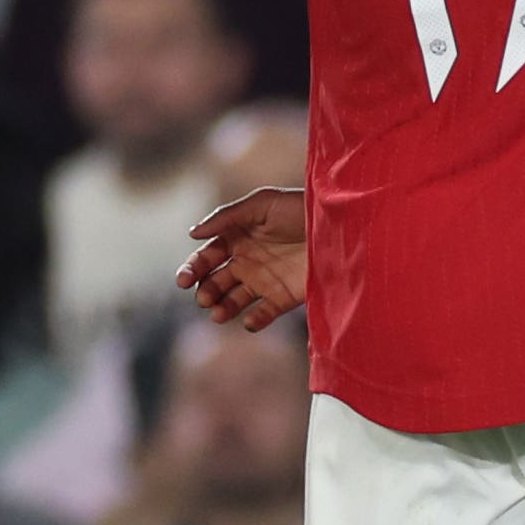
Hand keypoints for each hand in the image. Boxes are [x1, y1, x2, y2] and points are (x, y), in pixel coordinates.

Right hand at [177, 186, 307, 330]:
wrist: (340, 224)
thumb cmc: (301, 207)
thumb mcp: (263, 203)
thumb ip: (227, 216)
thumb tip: (192, 233)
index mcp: (238, 238)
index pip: (206, 257)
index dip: (192, 268)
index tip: (184, 280)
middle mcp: (247, 261)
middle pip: (215, 282)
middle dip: (205, 291)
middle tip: (204, 297)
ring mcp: (264, 280)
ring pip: (233, 301)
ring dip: (222, 308)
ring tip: (218, 312)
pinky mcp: (284, 296)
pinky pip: (263, 314)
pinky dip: (254, 320)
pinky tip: (251, 320)